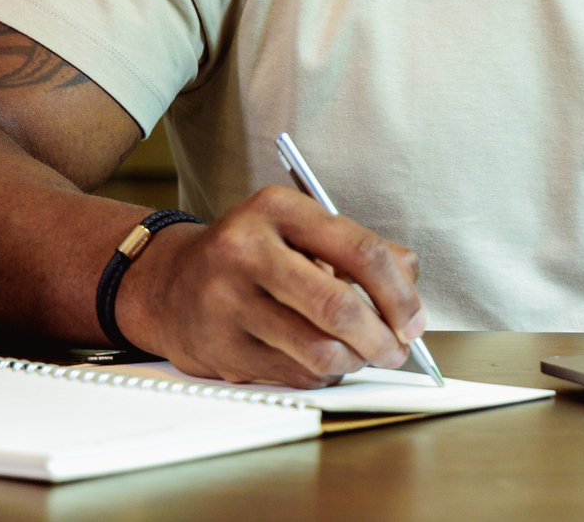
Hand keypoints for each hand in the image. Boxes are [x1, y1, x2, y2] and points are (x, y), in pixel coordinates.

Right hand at [113, 185, 424, 387]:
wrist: (169, 283)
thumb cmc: (250, 255)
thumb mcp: (299, 229)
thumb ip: (357, 248)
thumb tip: (409, 279)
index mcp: (277, 209)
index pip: (359, 250)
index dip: (398, 293)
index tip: (414, 319)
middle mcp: (247, 251)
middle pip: (337, 307)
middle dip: (381, 338)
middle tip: (397, 350)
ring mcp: (228, 302)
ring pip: (317, 350)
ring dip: (354, 362)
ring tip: (361, 356)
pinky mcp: (221, 348)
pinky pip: (293, 374)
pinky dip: (322, 374)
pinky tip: (322, 361)